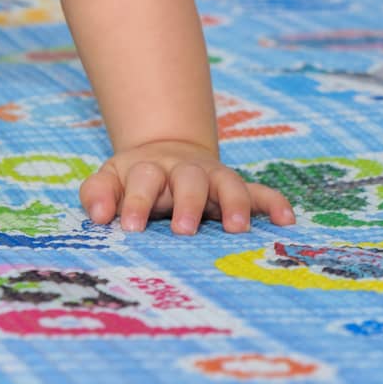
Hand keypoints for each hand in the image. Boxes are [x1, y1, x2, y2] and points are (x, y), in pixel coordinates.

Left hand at [79, 139, 295, 234]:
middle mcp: (184, 171)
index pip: (142, 180)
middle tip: (183, 231)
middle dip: (187, 203)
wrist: (165, 153)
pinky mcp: (236, 188)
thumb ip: (98, 194)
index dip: (135, 202)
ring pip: (227, 183)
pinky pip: (259, 192)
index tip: (129, 228)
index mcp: (149, 169)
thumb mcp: (109, 180)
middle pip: (188, 179)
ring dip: (234, 202)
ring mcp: (213, 178)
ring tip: (237, 228)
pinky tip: (286, 220)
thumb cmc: (134, 180)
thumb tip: (96, 216)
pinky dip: (273, 203)